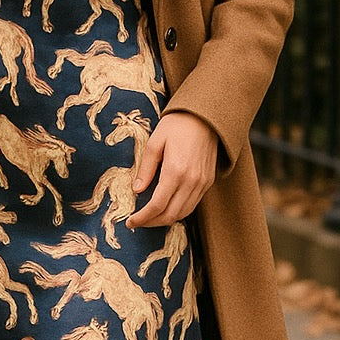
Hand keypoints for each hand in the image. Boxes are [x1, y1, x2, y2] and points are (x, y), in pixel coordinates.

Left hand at [127, 111, 219, 228]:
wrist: (206, 116)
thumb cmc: (178, 125)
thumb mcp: (155, 142)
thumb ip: (146, 168)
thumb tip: (136, 191)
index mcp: (176, 170)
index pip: (157, 205)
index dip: (142, 218)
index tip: (130, 222)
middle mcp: (192, 181)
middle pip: (171, 215)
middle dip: (152, 222)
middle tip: (138, 222)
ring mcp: (202, 183)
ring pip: (183, 213)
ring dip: (165, 219)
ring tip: (150, 217)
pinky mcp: (208, 181)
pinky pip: (193, 204)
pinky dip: (178, 211)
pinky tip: (166, 207)